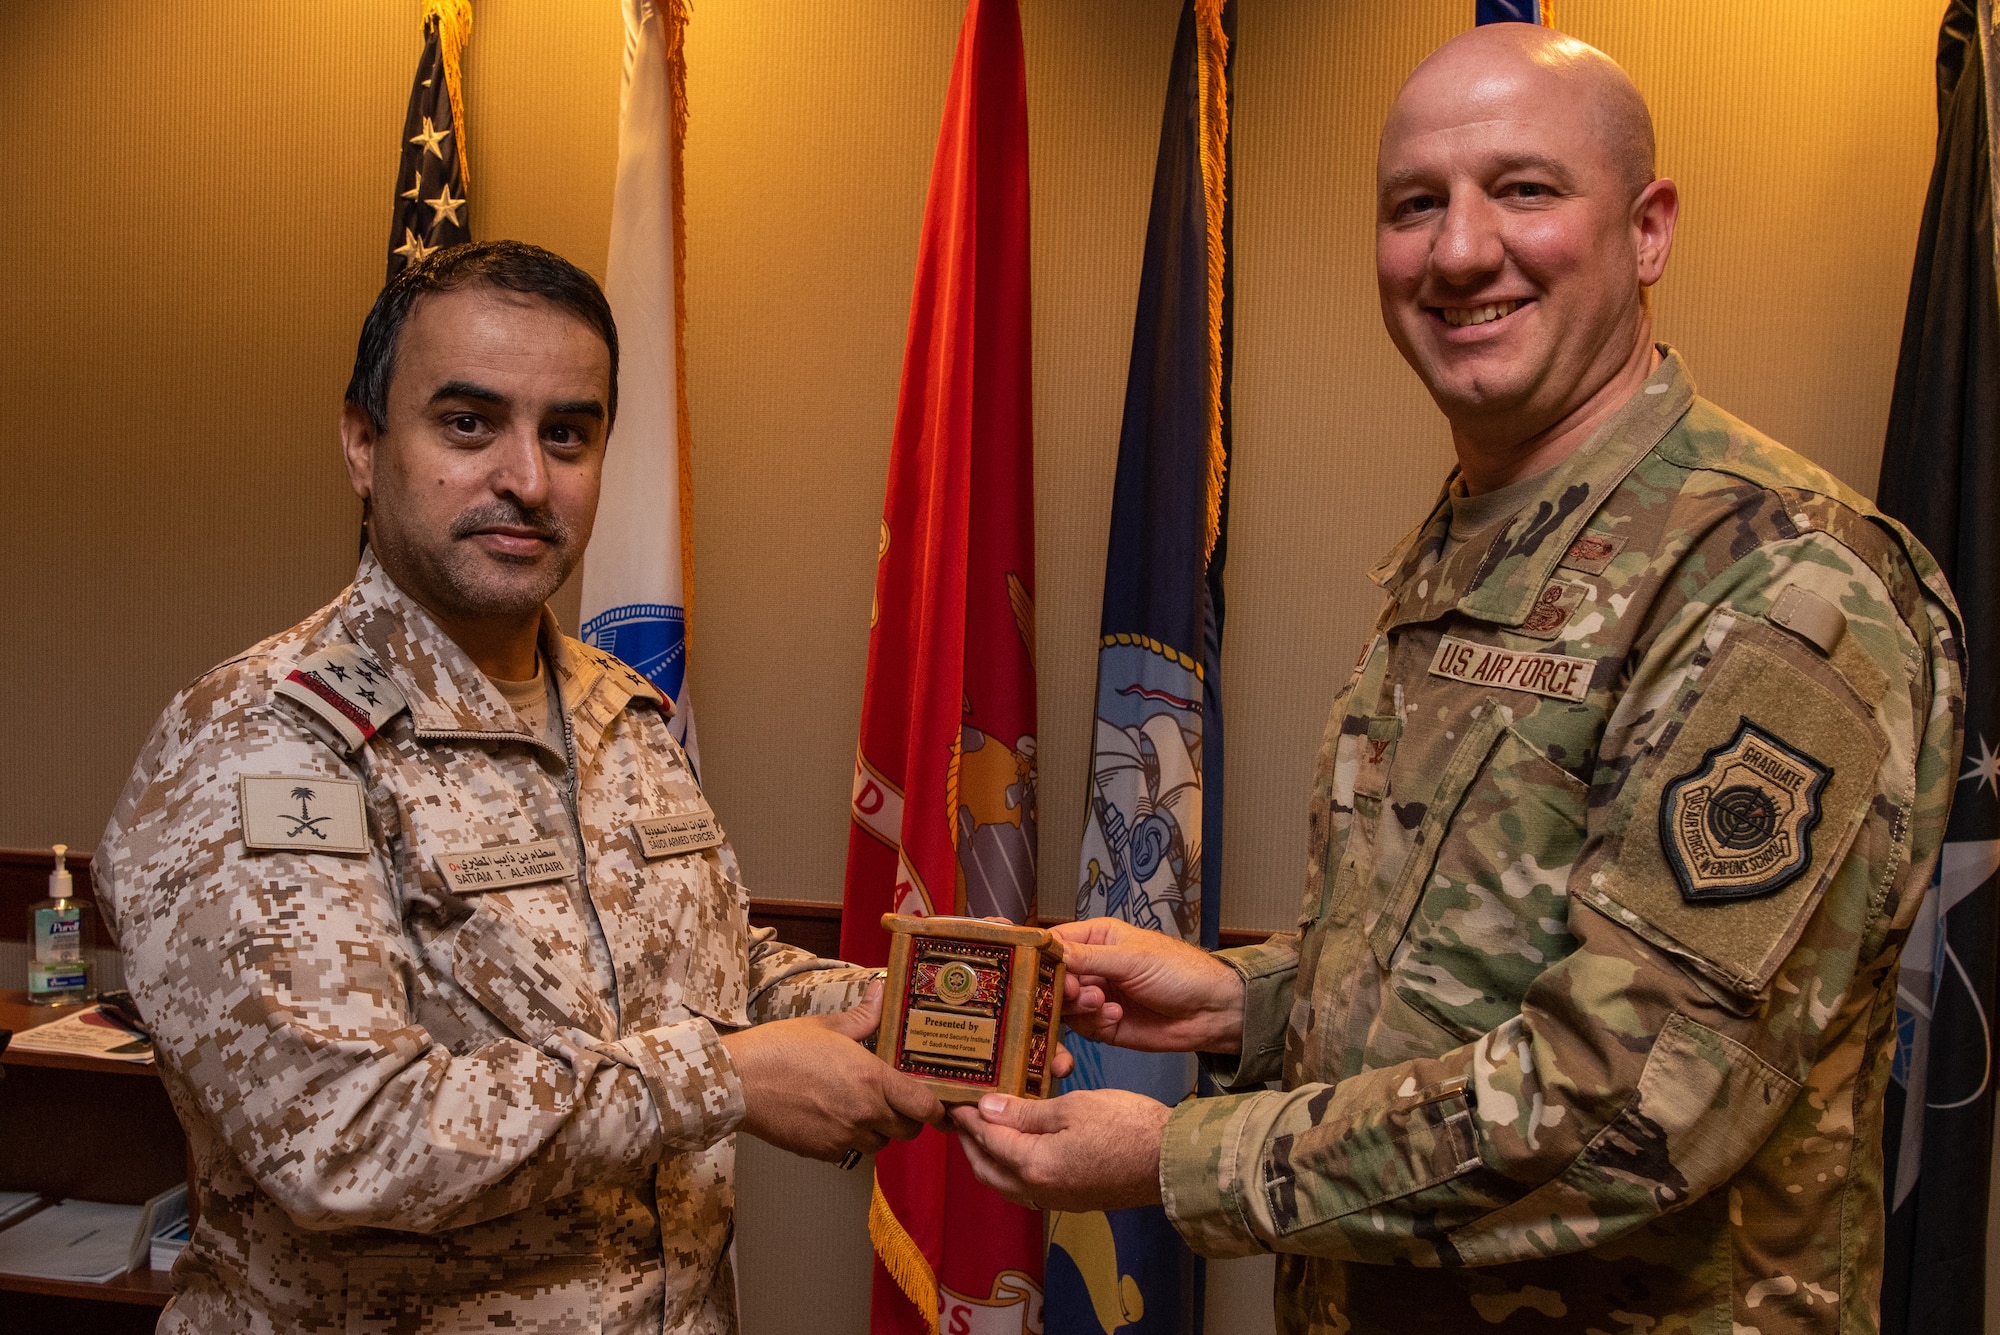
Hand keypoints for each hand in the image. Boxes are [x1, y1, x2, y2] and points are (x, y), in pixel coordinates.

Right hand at [722, 983, 943, 1162]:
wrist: (738, 1081)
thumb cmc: (780, 1048)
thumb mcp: (827, 1026)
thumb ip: (864, 1016)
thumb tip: (882, 991)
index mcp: (871, 1079)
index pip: (924, 1106)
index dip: (935, 1108)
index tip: (936, 1105)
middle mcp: (864, 1113)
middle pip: (908, 1131)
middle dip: (908, 1119)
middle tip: (898, 1103)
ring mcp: (842, 1136)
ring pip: (879, 1144)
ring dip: (878, 1131)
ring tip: (861, 1109)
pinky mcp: (821, 1152)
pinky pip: (848, 1152)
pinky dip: (848, 1140)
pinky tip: (832, 1118)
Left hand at [950, 1089, 1168, 1211]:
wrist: (1172, 1161)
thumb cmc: (1127, 1126)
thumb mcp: (1073, 1107)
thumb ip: (1025, 1112)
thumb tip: (986, 1110)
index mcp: (1034, 1165)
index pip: (987, 1139)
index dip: (969, 1117)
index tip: (956, 1098)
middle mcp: (1039, 1191)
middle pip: (987, 1170)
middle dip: (969, 1143)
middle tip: (960, 1116)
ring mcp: (1057, 1200)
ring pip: (1005, 1184)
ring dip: (988, 1159)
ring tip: (982, 1131)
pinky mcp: (1073, 1200)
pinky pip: (1026, 1189)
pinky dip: (1010, 1170)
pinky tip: (1015, 1150)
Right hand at [1053, 918, 1244, 1053]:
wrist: (1211, 1012)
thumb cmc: (1180, 971)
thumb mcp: (1132, 957)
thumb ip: (1088, 957)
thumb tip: (1048, 951)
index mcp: (1096, 938)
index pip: (1055, 943)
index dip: (1040, 956)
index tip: (1033, 969)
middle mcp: (1092, 967)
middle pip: (1052, 979)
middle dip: (1059, 987)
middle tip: (1076, 991)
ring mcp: (1096, 998)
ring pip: (1063, 1006)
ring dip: (1078, 1006)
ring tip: (1102, 1003)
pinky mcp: (1104, 1026)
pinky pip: (1082, 1027)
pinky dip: (1094, 1023)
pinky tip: (1116, 1017)